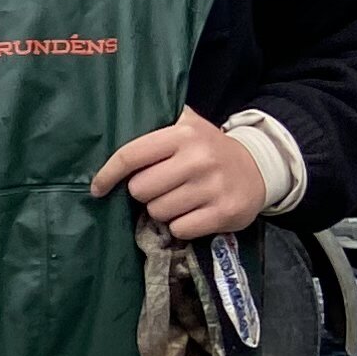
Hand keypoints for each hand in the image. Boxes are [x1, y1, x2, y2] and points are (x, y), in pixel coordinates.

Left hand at [92, 108, 268, 241]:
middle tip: (162, 188)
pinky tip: (194, 213)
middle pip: (140, 190)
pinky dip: (181, 226)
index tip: (98, 187)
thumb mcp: (187, 126)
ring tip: (180, 199)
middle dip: (145, 193)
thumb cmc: (209, 149)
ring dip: (163, 211)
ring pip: (158, 212)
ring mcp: (213, 187)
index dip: (108, 174)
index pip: (131, 155)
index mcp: (183, 134)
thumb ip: (155, 125)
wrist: (258, 168)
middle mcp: (199, 158)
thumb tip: (111, 130)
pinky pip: (180, 229)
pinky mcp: (224, 212)